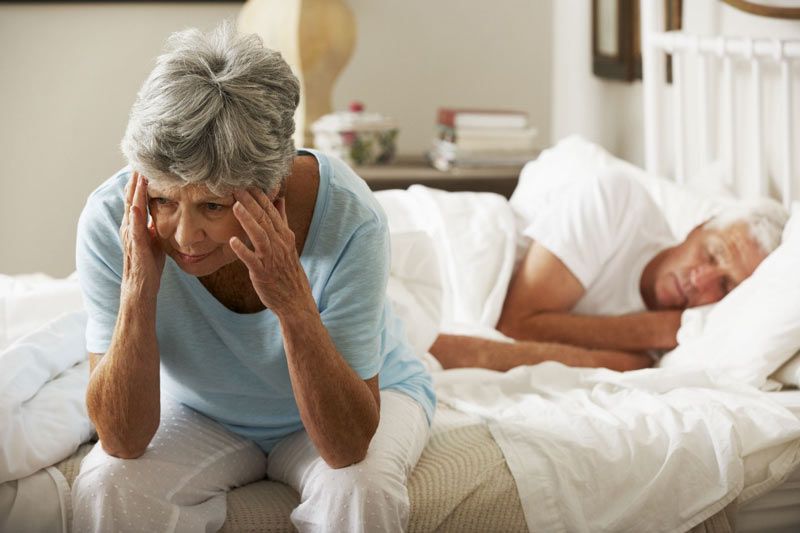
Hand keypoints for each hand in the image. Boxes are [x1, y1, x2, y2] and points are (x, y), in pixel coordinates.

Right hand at [120, 172, 165, 296]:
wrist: (141, 288)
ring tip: (138, 175)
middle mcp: (129, 227)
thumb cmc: (147, 265)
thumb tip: (156, 212)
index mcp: (134, 224)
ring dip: (135, 192)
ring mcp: (131, 237)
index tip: (144, 164)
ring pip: (132, 209)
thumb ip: (151, 225)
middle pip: (131, 198)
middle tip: (139, 160)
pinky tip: (137, 206)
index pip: (136, 198)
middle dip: (135, 180)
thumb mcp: (153, 239)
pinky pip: (135, 230)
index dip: (139, 182)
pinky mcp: (137, 248)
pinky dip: (135, 217)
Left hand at [230, 189, 313, 315]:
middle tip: (237, 187)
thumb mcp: (288, 242)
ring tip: (236, 206)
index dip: (260, 196)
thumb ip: (282, 221)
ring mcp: (272, 258)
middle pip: (264, 219)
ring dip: (248, 220)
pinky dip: (243, 250)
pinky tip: (233, 241)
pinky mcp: (263, 273)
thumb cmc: (288, 270)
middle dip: (251, 202)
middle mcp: (280, 244)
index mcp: (285, 235)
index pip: (272, 211)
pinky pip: (252, 260)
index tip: (248, 182)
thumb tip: (279, 200)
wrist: (295, 299)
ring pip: (260, 235)